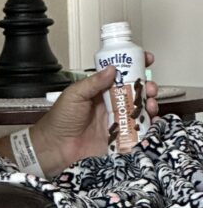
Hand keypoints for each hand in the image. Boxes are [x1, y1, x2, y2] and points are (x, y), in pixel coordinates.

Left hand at [29, 54, 156, 175]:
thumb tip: (112, 69)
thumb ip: (93, 82)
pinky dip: (149, 124)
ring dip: (150, 104)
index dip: (134, 66)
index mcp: (99, 91)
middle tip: (149, 87)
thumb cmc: (59, 121)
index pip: (120, 75)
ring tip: (150, 103)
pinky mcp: (120, 137)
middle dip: (147, 86)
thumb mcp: (74, 95)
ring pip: (140, 109)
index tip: (146, 59)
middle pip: (135, 92)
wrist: (56, 148)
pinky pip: (139, 130)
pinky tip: (152, 120)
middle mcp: (110, 104)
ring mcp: (116, 121)